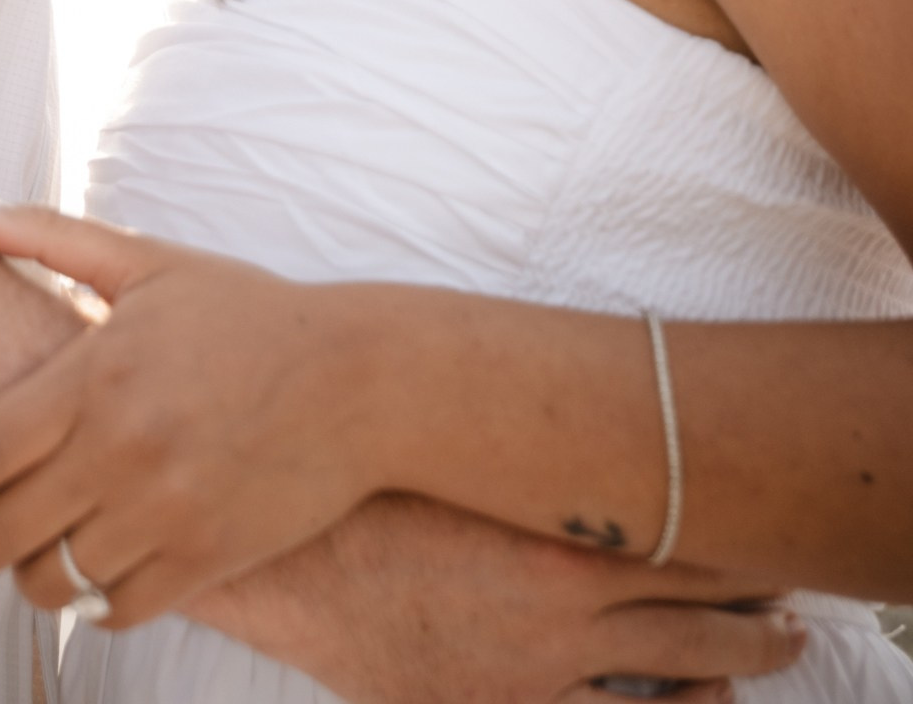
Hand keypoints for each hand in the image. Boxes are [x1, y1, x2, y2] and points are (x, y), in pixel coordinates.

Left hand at [0, 199, 385, 622]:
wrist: (359, 380)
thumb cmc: (243, 313)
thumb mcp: (145, 262)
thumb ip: (42, 236)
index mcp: (97, 374)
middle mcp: (124, 449)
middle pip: (2, 531)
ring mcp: (167, 511)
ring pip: (56, 580)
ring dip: (26, 578)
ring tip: (24, 558)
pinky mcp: (209, 558)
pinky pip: (119, 610)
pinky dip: (92, 605)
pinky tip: (89, 580)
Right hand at [194, 495, 807, 703]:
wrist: (295, 562)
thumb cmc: (376, 488)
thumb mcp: (465, 450)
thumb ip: (534, 448)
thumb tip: (590, 410)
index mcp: (561, 539)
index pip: (692, 543)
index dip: (743, 544)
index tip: (771, 532)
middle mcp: (568, 616)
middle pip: (704, 621)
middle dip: (758, 613)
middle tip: (790, 601)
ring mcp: (541, 676)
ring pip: (675, 685)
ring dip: (726, 668)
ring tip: (759, 652)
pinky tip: (689, 699)